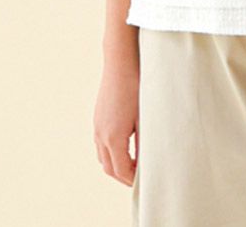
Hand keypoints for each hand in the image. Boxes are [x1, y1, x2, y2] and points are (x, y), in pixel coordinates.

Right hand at [93, 59, 140, 185]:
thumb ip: (144, 142)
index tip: (146, 181)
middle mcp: (101, 135)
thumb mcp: (144, 116)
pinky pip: (100, 144)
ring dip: (116, 164)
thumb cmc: (137, 86)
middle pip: (109, 168)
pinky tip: (125, 146)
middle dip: (123, 176)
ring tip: (134, 163)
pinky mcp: (98, 118)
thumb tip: (148, 160)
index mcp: (113, 138)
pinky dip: (111, 152)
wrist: (121, 63)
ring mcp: (97, 126)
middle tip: (140, 178)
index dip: (132, 179)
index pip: (121, 170)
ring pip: (103, 157)